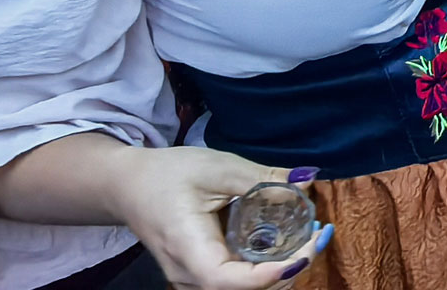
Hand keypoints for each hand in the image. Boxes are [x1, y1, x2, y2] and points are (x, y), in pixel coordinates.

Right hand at [109, 147, 327, 288]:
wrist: (128, 187)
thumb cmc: (168, 174)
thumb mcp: (218, 168)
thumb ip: (263, 178)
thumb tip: (308, 179)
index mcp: (188, 249)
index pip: (230, 282)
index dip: (272, 274)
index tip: (307, 247)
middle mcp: (188, 276)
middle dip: (287, 270)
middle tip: (317, 234)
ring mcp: (192, 281)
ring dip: (279, 271)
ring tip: (306, 236)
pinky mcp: (200, 277)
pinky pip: (236, 284)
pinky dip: (265, 270)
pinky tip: (286, 244)